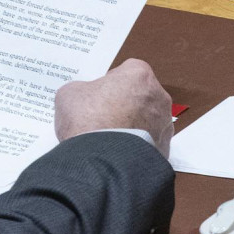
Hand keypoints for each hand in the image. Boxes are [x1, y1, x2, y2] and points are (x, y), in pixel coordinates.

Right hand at [55, 58, 173, 157]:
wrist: (102, 162)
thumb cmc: (88, 121)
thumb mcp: (69, 95)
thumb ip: (81, 90)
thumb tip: (83, 98)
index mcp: (139, 75)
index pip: (127, 71)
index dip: (111, 82)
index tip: (99, 95)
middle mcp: (158, 97)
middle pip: (140, 95)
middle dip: (124, 104)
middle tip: (102, 117)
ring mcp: (164, 124)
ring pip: (147, 120)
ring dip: (133, 126)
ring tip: (109, 138)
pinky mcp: (164, 149)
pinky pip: (149, 143)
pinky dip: (136, 146)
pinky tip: (118, 153)